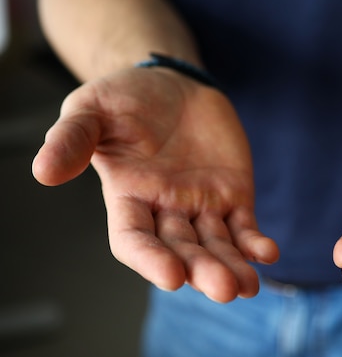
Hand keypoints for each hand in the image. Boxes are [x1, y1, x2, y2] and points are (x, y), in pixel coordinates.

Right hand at [32, 68, 278, 302]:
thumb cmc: (127, 98)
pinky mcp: (232, 195)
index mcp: (128, 197)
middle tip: (222, 288)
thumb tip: (44, 171)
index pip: (134, 239)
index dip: (150, 260)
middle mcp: (165, 210)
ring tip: (247, 286)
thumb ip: (72, 139)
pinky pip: (244, 226)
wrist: (172, 84)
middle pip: (182, 250)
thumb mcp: (91, 109)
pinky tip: (267, 253)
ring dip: (232, 266)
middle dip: (201, 270)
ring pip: (217, 245)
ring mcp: (202, 206)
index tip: (171, 275)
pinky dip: (254, 242)